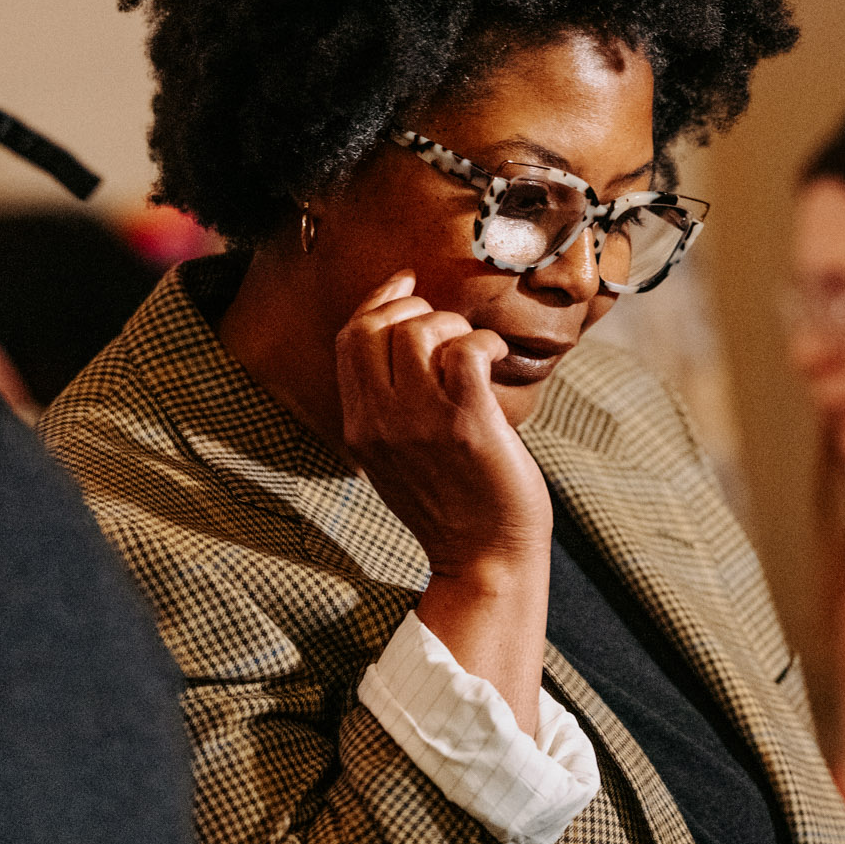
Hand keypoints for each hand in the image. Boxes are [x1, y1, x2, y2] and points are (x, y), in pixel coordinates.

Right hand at [337, 272, 551, 726]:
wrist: (484, 559)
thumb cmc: (452, 503)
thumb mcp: (394, 457)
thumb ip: (387, 406)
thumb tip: (404, 338)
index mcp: (358, 426)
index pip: (349, 338)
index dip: (378, 300)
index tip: (406, 284)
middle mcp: (379, 422)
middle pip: (376, 325)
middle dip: (418, 309)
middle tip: (451, 330)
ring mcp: (420, 423)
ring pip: (419, 330)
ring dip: (454, 325)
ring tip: (474, 351)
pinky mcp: (466, 424)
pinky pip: (464, 350)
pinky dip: (484, 342)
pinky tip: (496, 357)